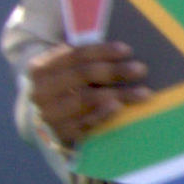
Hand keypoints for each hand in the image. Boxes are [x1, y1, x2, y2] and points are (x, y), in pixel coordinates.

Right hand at [24, 34, 154, 145]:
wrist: (46, 119)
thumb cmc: (66, 87)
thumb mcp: (66, 70)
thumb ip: (86, 60)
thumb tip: (124, 53)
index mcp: (41, 68)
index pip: (76, 55)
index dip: (103, 52)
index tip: (127, 50)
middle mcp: (41, 90)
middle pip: (82, 75)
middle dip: (114, 71)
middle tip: (141, 69)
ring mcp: (49, 113)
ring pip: (86, 98)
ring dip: (117, 95)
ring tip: (143, 93)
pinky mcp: (61, 133)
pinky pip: (85, 123)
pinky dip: (103, 115)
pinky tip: (118, 108)